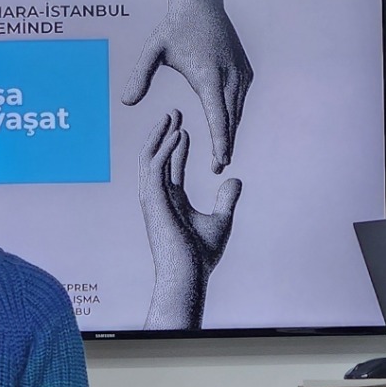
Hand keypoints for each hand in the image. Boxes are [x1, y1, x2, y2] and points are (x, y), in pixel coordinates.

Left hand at [122, 0, 252, 171]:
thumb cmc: (173, 28)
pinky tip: (227, 130)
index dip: (220, 139)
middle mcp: (229, 75)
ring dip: (231, 132)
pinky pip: (240, 100)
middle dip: (225, 144)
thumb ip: (140, 75)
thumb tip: (126, 102)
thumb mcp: (152, 49)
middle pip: (230, 118)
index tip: (221, 160)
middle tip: (218, 168)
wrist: (201, 4)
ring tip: (222, 155)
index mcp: (208, 74)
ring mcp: (240, 73)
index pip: (217, 115)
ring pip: (237, 110)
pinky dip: (234, 116)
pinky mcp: (244, 71)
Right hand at [139, 111, 242, 329]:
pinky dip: (165, 148)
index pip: (170, 167)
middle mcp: (157, 198)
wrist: (188, 275)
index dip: (176, 146)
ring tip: (173, 114)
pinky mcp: (153, 200)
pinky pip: (156, 167)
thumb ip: (226, 200)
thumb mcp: (221, 221)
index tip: (184, 128)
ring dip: (161, 134)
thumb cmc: (200, 256)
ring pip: (150, 157)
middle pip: (156, 157)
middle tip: (174, 111)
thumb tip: (235, 180)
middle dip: (164, 133)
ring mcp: (152, 199)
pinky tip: (177, 133)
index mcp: (170, 201)